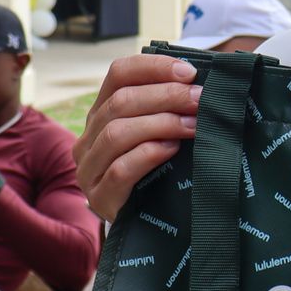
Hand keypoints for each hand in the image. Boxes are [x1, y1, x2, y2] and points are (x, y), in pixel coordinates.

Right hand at [72, 54, 201, 220]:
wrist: (141, 224)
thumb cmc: (155, 170)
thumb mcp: (156, 133)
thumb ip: (166, 107)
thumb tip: (201, 81)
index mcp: (102, 112)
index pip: (118, 74)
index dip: (154, 67)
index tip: (190, 72)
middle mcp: (88, 136)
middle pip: (121, 102)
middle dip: (167, 96)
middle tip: (200, 99)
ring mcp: (89, 168)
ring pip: (117, 133)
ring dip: (161, 123)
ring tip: (193, 125)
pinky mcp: (99, 197)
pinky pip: (120, 170)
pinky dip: (149, 154)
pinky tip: (172, 150)